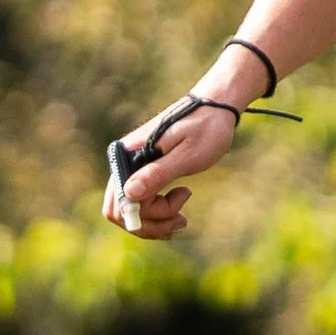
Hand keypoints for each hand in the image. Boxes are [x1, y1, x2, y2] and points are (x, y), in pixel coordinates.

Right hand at [100, 98, 238, 238]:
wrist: (215, 110)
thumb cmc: (205, 129)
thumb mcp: (187, 155)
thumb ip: (157, 173)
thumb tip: (129, 194)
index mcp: (129, 155)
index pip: (121, 202)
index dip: (145, 217)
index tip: (179, 211)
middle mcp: (124, 161)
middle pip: (120, 210)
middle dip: (150, 223)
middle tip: (182, 219)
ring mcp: (131, 168)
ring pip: (129, 210)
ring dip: (155, 222)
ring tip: (182, 218)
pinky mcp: (141, 172)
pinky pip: (138, 203)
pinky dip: (155, 215)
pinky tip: (176, 214)